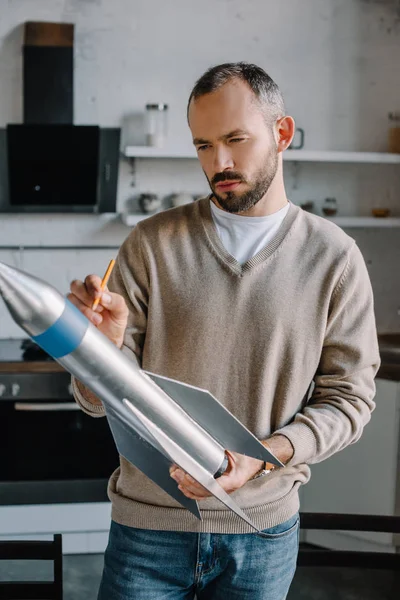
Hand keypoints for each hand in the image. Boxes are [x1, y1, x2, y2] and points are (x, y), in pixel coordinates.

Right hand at [68, 274, 128, 347]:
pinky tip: (87, 323)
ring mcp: (75, 305)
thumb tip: (103, 296)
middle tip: (98, 308)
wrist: (109, 341)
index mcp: (98, 289)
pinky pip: (66, 311)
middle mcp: (84, 295)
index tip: (98, 295)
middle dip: (86, 297)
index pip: (91, 279)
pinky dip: (77, 317)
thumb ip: (116, 301)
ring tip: (97, 320)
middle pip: (76, 285)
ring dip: (84, 309)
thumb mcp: (121, 311)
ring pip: (71, 298)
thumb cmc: (114, 324)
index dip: (93, 285)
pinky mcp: (69, 315)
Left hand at [169, 436, 293, 500]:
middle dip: (187, 483)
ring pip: (202, 495)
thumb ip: (221, 450)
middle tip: (176, 473)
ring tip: (175, 477)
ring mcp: (224, 491)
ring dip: (187, 487)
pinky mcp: (220, 490)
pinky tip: (183, 486)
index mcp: (234, 480)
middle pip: (204, 491)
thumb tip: (202, 444)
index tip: (186, 474)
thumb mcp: (235, 451)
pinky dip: (192, 492)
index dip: (197, 482)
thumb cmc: (248, 455)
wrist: (257, 461)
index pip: (212, 485)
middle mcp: (228, 489)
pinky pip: (204, 494)